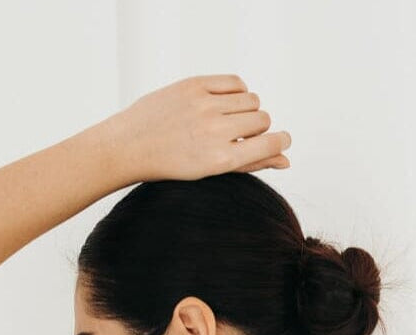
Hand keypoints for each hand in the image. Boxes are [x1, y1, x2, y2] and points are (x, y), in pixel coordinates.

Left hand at [110, 73, 291, 181]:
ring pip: (252, 99)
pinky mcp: (194, 85)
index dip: (281, 142)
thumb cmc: (172, 165)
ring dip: (247, 108)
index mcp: (220, 160)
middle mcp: (215, 131)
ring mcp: (204, 106)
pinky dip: (237, 92)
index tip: (282, 141)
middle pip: (263, 119)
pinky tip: (223, 102)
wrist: (129, 148)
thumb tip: (285, 160)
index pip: (271, 143)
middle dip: (257, 127)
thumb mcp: (211, 172)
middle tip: (236, 135)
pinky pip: (236, 82)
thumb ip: (250, 163)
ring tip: (228, 118)